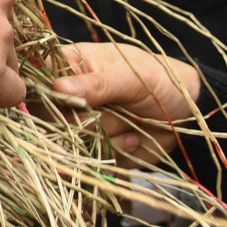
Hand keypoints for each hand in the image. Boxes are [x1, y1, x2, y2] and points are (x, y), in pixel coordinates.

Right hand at [55, 44, 203, 167]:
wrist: (187, 113)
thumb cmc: (160, 80)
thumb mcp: (132, 76)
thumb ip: (98, 83)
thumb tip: (58, 87)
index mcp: (70, 66)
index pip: (39, 80)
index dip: (48, 94)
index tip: (71, 100)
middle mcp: (67, 96)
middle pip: (50, 118)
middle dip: (88, 119)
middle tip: (119, 108)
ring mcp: (78, 125)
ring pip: (71, 141)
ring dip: (107, 136)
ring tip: (132, 121)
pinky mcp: (91, 150)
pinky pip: (90, 160)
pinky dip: (116, 152)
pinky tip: (134, 138)